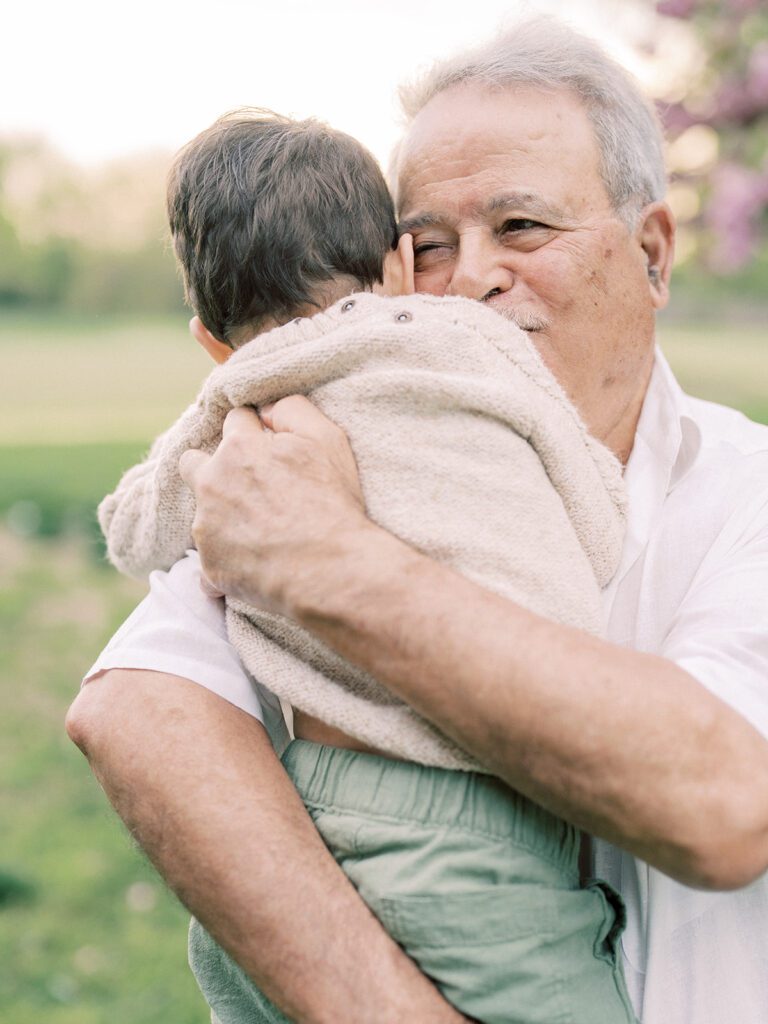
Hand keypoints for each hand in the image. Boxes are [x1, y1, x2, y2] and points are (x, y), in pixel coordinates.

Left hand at [179, 397, 371, 615]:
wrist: (331, 570)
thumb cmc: (331, 503)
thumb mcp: (327, 439)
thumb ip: (292, 409)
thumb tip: (266, 408)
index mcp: (238, 448)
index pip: (234, 421)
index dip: (254, 432)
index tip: (268, 448)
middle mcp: (212, 483)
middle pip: (192, 462)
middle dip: (213, 467)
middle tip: (247, 484)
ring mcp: (207, 526)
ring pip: (203, 511)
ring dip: (223, 514)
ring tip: (260, 530)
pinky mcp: (209, 565)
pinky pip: (211, 554)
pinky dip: (229, 555)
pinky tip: (258, 559)